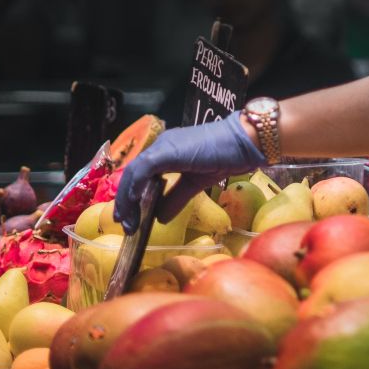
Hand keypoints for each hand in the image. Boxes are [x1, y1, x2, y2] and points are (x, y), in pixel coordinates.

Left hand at [114, 113, 266, 231]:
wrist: (242, 143)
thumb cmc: (225, 158)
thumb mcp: (196, 183)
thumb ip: (177, 198)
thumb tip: (160, 218)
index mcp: (167, 151)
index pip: (140, 174)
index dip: (131, 195)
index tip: (129, 217)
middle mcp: (161, 146)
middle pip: (133, 174)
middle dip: (125, 201)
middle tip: (125, 224)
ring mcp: (162, 146)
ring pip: (134, 172)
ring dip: (127, 199)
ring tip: (128, 221)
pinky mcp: (166, 151)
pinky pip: (143, 170)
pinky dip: (135, 188)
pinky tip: (135, 204)